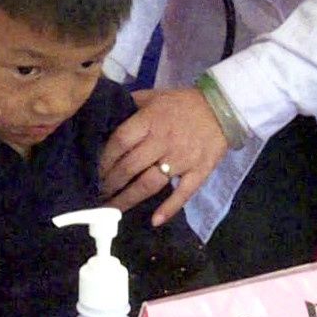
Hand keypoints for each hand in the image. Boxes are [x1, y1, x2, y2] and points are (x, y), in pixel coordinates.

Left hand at [99, 88, 228, 227]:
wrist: (222, 108)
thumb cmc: (183, 103)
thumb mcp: (154, 96)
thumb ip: (131, 104)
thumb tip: (106, 112)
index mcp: (150, 120)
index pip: (120, 142)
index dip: (104, 159)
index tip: (94, 171)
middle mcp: (163, 141)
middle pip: (130, 166)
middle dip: (110, 183)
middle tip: (98, 194)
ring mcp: (182, 159)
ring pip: (150, 183)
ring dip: (129, 199)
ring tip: (113, 210)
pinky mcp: (199, 172)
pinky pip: (183, 193)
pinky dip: (169, 208)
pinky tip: (154, 221)